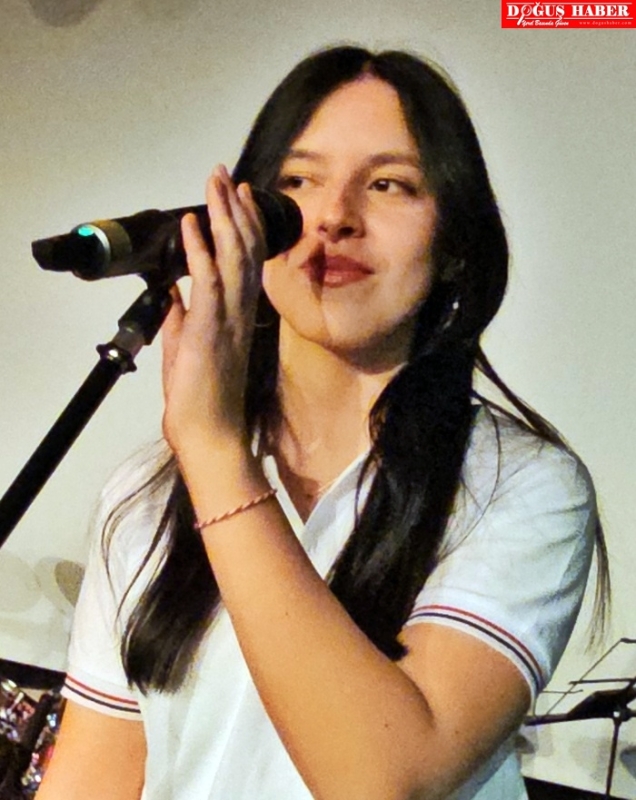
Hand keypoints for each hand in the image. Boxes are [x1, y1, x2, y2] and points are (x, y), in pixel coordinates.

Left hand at [161, 165, 265, 460]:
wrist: (209, 432)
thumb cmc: (201, 397)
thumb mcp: (189, 348)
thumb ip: (183, 316)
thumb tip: (173, 291)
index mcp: (237, 316)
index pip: (245, 261)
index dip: (243, 226)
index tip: (237, 198)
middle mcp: (241, 311)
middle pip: (245, 249)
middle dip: (236, 209)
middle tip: (227, 175)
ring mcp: (229, 318)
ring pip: (233, 257)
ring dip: (224, 217)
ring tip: (218, 184)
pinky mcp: (211, 327)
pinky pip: (208, 281)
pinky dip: (200, 249)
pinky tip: (194, 222)